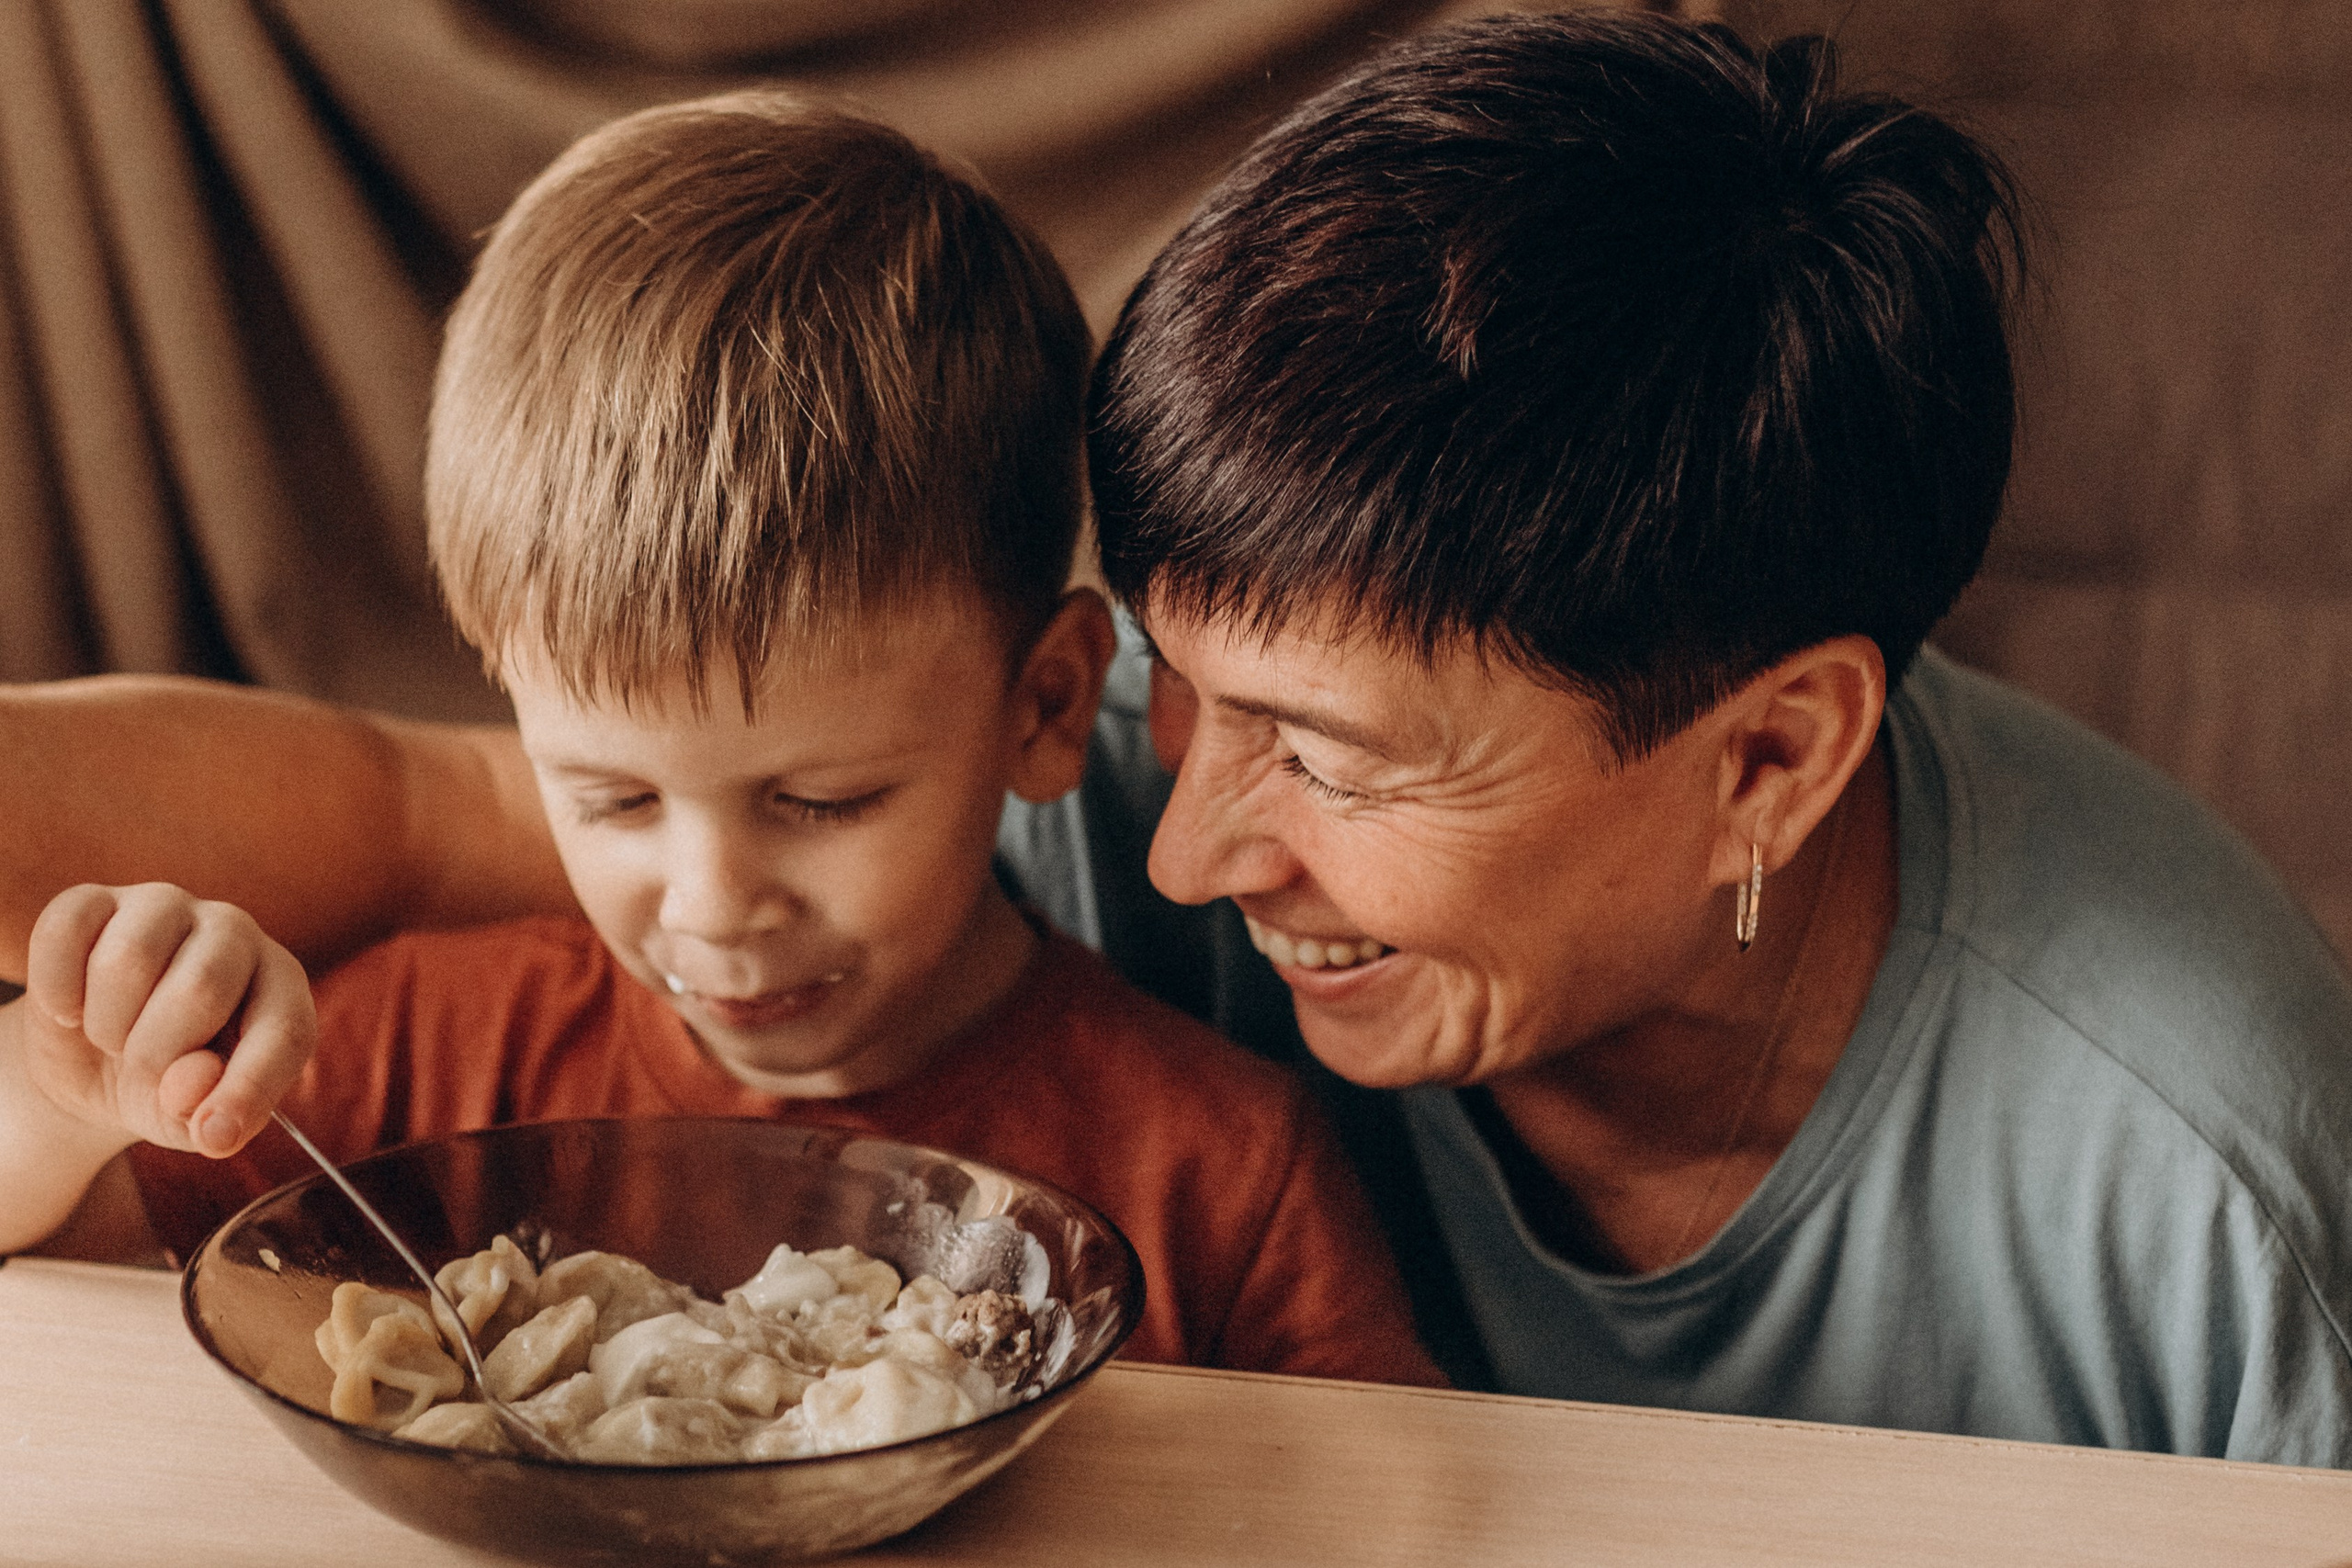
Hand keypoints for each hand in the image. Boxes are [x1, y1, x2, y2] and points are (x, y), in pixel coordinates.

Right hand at [19, 884, 314, 1157]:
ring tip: (111, 1037)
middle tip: (139, 1071)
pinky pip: (66, 932)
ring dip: (105, 1024)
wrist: (91, 1066)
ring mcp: (167, 906)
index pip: (284, 1029)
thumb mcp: (192, 1121)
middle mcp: (236, 933)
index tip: (211, 1135)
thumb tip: (191, 1089)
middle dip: (155, 1055)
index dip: (249, 1087)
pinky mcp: (97, 899)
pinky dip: (57, 989)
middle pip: (201, 989)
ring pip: (130, 958)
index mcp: (283, 988)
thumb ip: (205, 1113)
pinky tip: (70, 1008)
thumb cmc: (163, 1089)